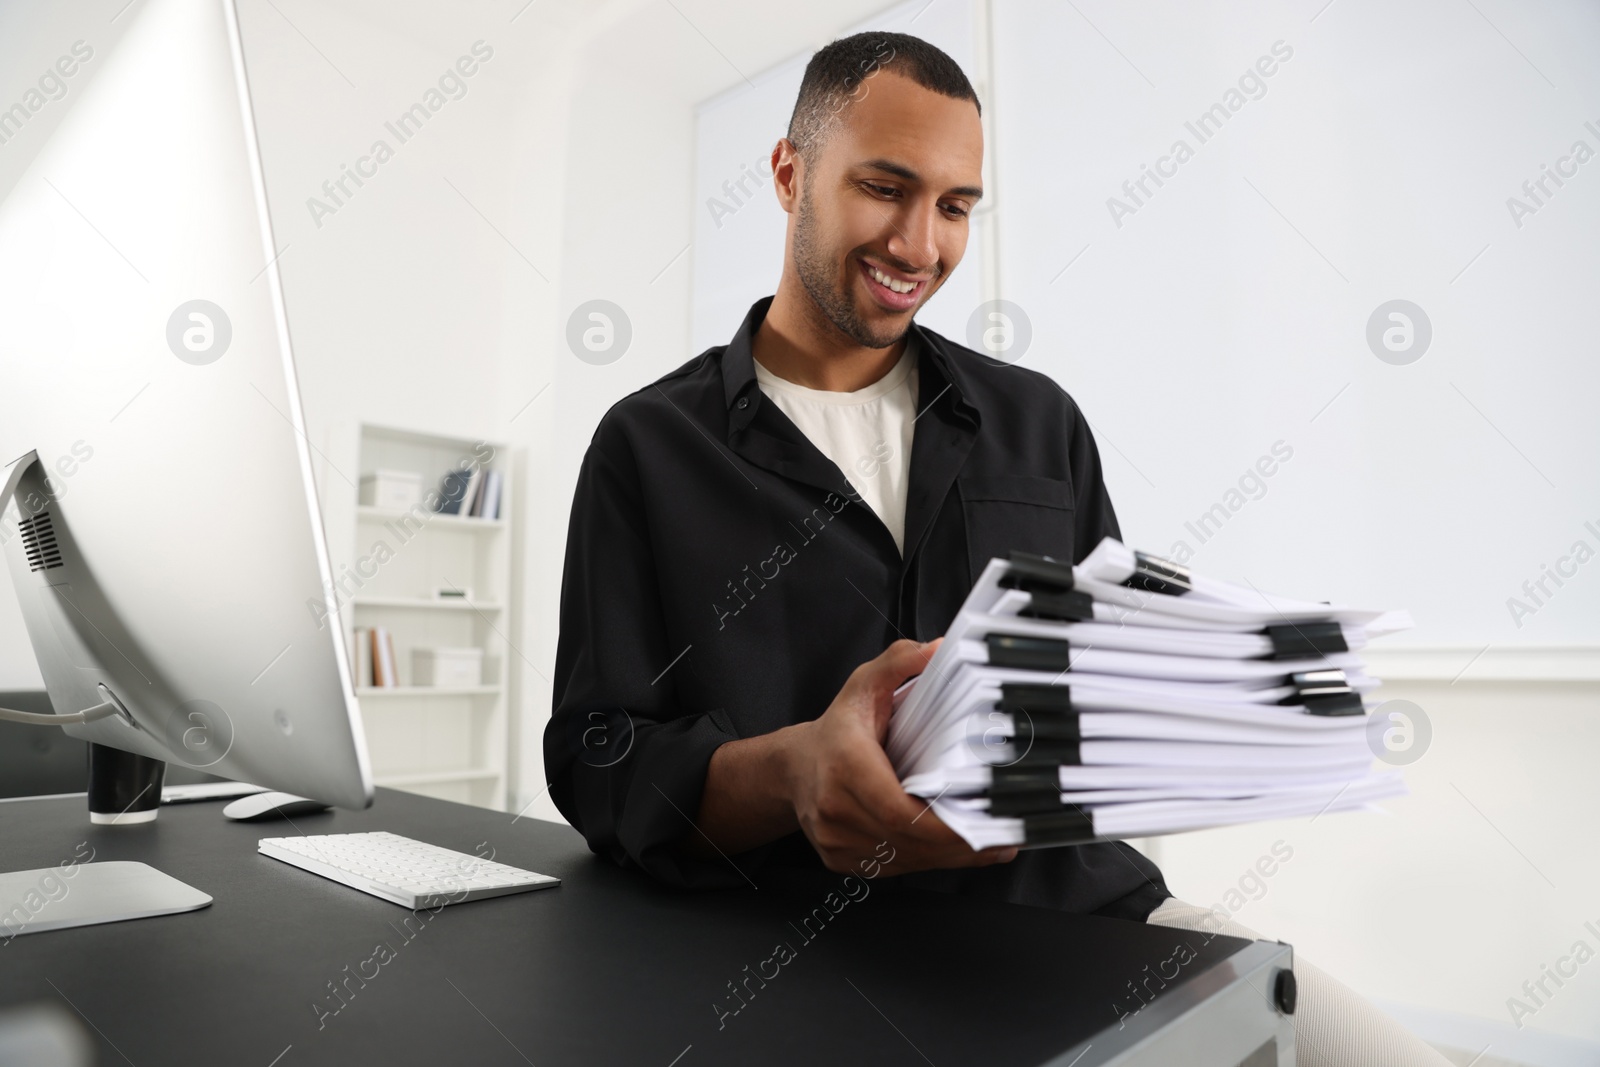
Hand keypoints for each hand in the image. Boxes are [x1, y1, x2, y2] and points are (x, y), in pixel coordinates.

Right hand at [783, 638, 1018, 874]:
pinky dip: (926, 860)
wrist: (793, 767)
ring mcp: (835, 840)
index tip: (983, 825)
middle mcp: (835, 809)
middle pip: (908, 842)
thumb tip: (938, 649)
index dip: (945, 827)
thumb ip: (900, 661)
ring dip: (947, 856)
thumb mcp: (865, 684)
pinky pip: (892, 868)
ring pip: (904, 860)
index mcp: (845, 766)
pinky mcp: (841, 860)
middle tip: (1000, 838)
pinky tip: (952, 850)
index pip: (900, 813)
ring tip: (987, 845)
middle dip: (958, 845)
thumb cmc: (836, 730)